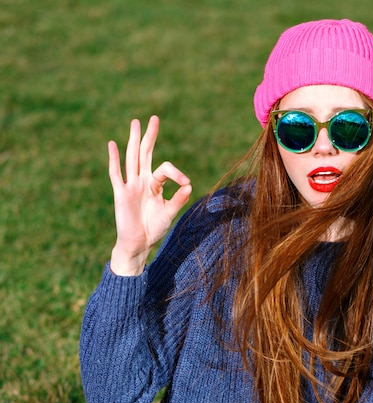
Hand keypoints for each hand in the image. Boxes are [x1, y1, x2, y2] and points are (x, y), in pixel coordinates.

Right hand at [108, 116, 191, 275]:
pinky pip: (116, 174)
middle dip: (150, 136)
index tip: (186, 182)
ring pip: (132, 158)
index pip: (165, 169)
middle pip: (145, 153)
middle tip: (154, 118)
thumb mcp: (169, 212)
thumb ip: (178, 199)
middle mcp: (142, 181)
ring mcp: (130, 186)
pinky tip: (113, 144)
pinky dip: (114, 159)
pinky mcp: (120, 193)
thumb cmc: (153, 228)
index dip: (176, 172)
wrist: (138, 244)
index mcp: (154, 185)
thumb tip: (189, 185)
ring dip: (134, 140)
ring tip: (135, 122)